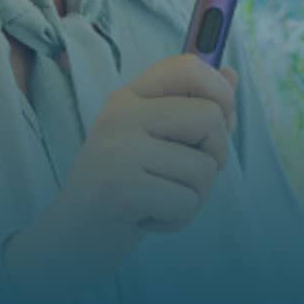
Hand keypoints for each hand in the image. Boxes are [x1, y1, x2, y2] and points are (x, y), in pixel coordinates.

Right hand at [2, 53, 237, 303]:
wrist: (71, 236)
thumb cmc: (123, 187)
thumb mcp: (154, 140)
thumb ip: (192, 109)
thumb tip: (232, 76)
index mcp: (130, 96)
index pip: (187, 67)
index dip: (219, 90)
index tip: (222, 117)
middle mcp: (121, 113)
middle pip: (210, 118)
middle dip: (213, 156)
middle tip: (180, 175)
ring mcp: (118, 147)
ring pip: (204, 167)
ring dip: (192, 196)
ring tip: (157, 199)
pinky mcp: (120, 186)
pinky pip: (186, 202)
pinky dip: (176, 219)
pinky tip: (147, 217)